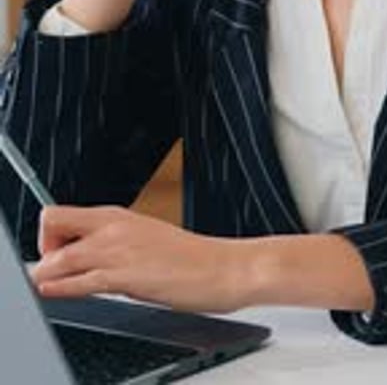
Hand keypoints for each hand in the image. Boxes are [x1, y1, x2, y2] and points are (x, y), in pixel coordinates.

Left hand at [31, 206, 247, 312]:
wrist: (223, 266)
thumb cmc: (190, 259)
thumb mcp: (145, 241)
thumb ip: (114, 245)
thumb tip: (87, 257)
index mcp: (117, 216)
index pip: (62, 213)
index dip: (49, 236)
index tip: (55, 255)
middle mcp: (114, 226)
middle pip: (52, 222)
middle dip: (43, 248)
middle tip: (53, 269)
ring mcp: (120, 249)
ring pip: (60, 256)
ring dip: (47, 272)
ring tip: (46, 285)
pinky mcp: (127, 275)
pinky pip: (81, 281)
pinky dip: (61, 288)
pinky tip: (56, 291)